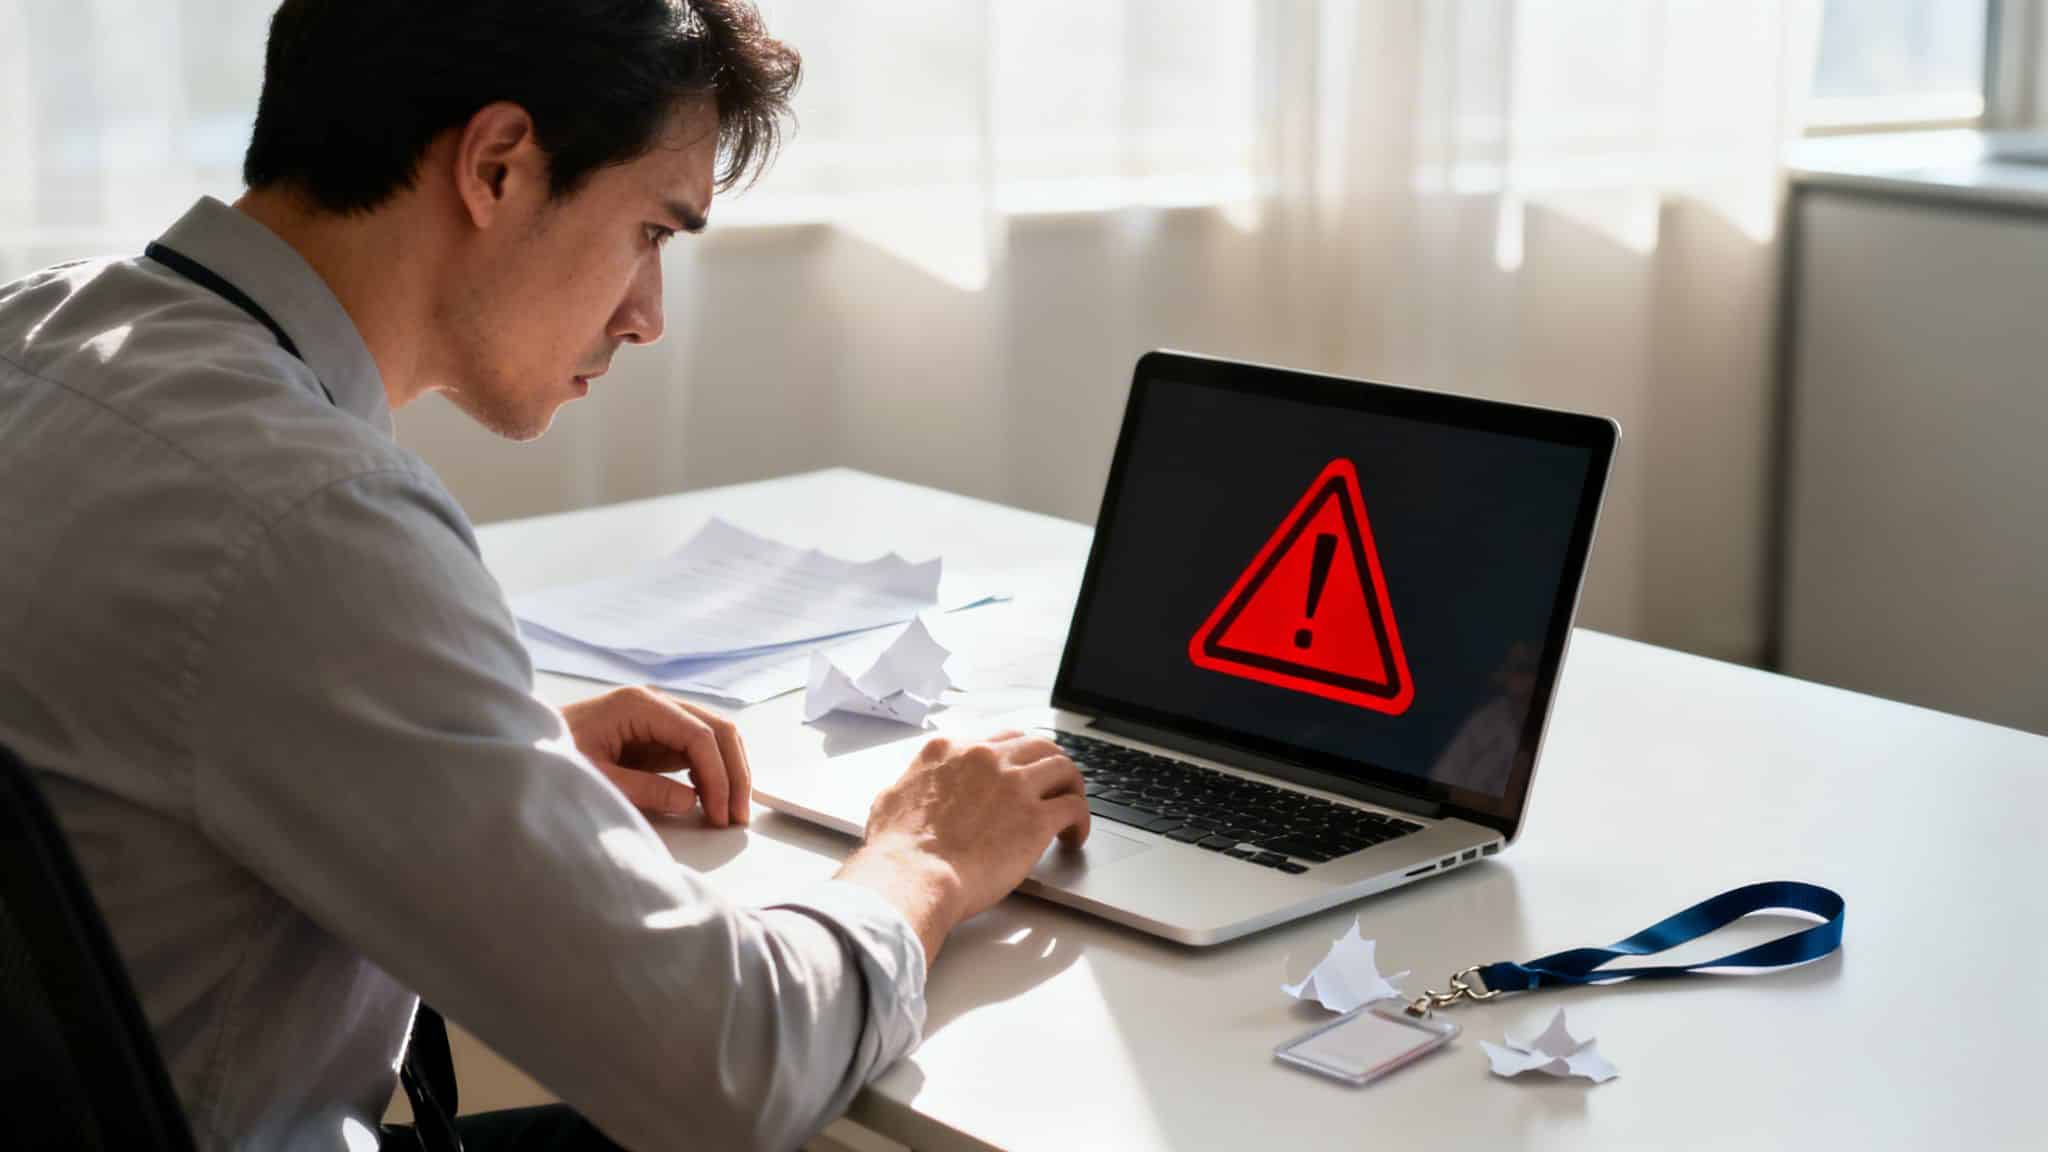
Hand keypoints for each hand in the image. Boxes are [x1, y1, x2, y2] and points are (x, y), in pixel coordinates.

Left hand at [560, 686, 750, 826]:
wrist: (525, 748)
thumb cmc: (552, 756)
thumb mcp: (596, 777)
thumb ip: (644, 789)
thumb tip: (691, 801)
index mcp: (639, 704)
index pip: (698, 734)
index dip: (717, 775)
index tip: (719, 812)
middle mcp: (655, 704)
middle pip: (717, 729)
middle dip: (734, 773)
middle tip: (737, 815)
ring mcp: (659, 718)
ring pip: (714, 736)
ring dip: (729, 772)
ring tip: (731, 811)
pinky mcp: (657, 736)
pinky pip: (698, 749)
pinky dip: (712, 773)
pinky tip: (712, 800)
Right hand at [834, 730, 1087, 962]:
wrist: (913, 877)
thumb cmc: (897, 849)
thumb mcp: (890, 797)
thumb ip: (911, 782)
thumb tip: (912, 787)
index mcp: (950, 750)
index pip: (995, 740)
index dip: (1012, 759)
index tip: (1017, 774)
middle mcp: (985, 758)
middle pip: (1036, 745)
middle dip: (1048, 763)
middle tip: (1053, 784)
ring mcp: (1014, 785)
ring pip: (1063, 767)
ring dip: (1071, 786)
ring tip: (1071, 806)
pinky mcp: (1036, 818)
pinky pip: (1074, 807)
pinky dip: (1081, 820)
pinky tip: (1074, 836)